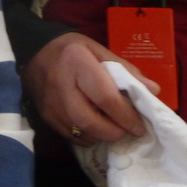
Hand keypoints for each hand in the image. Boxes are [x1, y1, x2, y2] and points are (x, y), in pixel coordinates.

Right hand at [22, 32, 160, 145]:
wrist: (33, 53)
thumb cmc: (71, 49)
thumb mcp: (97, 49)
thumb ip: (125, 70)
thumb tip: (153, 91)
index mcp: (77, 63)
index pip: (105, 97)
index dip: (126, 115)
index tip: (140, 124)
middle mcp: (62, 86)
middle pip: (90, 121)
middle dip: (115, 131)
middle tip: (128, 130)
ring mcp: (52, 104)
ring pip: (81, 132)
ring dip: (103, 136)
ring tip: (114, 128)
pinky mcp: (46, 117)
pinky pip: (72, 137)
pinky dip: (89, 137)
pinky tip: (96, 128)